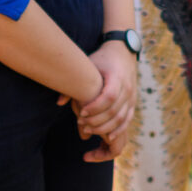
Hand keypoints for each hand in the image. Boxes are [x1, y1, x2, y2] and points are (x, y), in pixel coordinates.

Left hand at [74, 44, 136, 162]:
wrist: (123, 53)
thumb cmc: (102, 59)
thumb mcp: (88, 64)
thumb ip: (74, 82)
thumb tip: (59, 103)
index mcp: (117, 77)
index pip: (110, 97)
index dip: (95, 108)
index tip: (81, 112)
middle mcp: (127, 89)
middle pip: (114, 111)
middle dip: (96, 121)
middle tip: (80, 123)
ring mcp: (132, 97)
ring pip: (121, 119)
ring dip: (104, 128)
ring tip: (87, 129)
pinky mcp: (132, 103)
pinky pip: (127, 121)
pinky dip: (118, 131)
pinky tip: (107, 138)